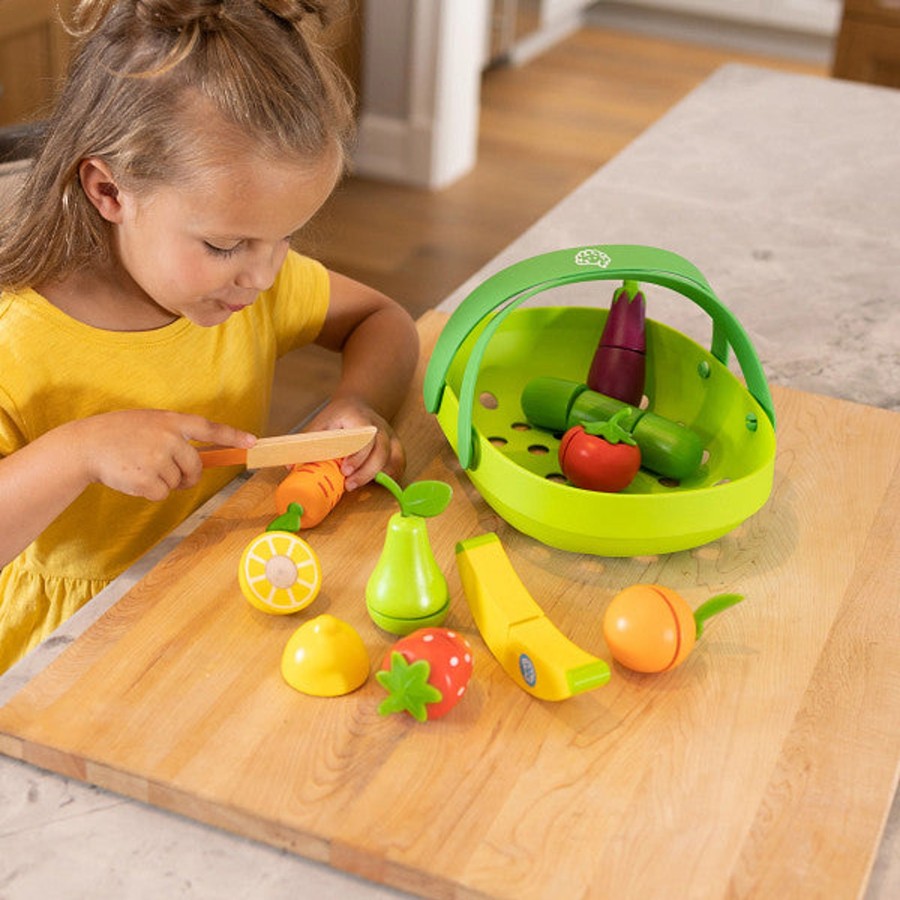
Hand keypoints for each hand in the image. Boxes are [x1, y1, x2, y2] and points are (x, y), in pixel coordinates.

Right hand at [73, 410, 256, 500]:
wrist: (86, 445)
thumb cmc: (120, 433)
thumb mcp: (149, 422)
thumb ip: (174, 435)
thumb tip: (199, 460)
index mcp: (171, 421)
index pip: (209, 429)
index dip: (232, 436)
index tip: (253, 442)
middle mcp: (168, 438)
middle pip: (196, 467)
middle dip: (187, 475)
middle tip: (169, 472)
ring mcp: (158, 459)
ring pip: (178, 482)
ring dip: (163, 481)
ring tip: (140, 467)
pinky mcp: (147, 479)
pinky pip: (163, 494)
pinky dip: (151, 492)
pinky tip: (134, 478)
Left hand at [305, 399, 404, 491]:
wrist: (359, 405)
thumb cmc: (339, 416)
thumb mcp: (322, 422)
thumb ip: (309, 442)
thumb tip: (291, 467)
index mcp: (360, 419)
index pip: (365, 438)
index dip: (357, 457)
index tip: (344, 470)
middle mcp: (379, 427)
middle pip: (381, 451)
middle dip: (366, 471)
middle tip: (348, 484)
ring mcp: (390, 436)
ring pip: (394, 458)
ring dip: (378, 475)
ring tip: (358, 485)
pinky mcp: (395, 445)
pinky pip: (399, 463)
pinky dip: (390, 475)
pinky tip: (376, 483)